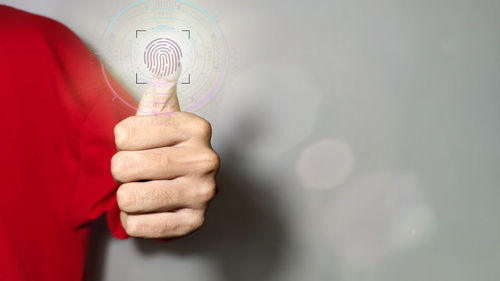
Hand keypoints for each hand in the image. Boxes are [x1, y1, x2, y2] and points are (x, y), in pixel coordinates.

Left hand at [111, 80, 219, 238]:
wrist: (185, 184)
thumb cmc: (166, 148)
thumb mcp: (162, 115)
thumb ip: (161, 89)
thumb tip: (167, 60)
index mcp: (196, 127)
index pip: (125, 134)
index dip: (120, 142)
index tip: (133, 143)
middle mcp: (205, 159)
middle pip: (125, 167)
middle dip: (120, 171)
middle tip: (136, 170)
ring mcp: (203, 193)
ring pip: (130, 198)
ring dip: (127, 196)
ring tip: (144, 188)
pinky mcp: (193, 222)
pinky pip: (139, 226)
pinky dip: (134, 220)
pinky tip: (148, 209)